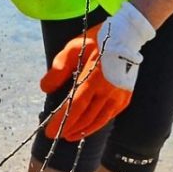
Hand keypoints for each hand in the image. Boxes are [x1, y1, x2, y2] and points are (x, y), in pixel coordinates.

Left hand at [39, 3, 154, 141]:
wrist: (127, 35)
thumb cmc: (96, 40)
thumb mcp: (73, 48)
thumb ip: (58, 69)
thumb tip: (45, 88)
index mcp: (93, 79)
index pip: (75, 107)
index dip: (62, 121)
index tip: (50, 132)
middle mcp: (107, 91)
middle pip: (85, 117)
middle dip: (68, 128)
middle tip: (55, 135)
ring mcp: (118, 96)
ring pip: (98, 121)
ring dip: (82, 130)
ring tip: (69, 136)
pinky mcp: (125, 98)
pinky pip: (109, 116)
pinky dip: (97, 124)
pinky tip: (87, 127)